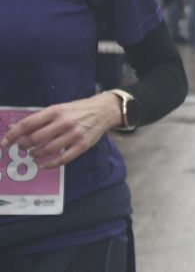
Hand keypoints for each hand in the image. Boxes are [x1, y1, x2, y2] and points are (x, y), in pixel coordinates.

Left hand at [1, 94, 121, 168]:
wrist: (104, 110)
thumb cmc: (78, 109)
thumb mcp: (59, 109)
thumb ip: (39, 119)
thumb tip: (14, 129)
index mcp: (56, 111)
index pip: (29, 124)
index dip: (13, 135)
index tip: (3, 143)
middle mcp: (64, 122)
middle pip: (35, 138)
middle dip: (24, 145)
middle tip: (22, 148)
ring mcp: (74, 135)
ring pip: (47, 150)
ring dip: (36, 154)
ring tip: (33, 154)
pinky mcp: (82, 145)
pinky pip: (62, 159)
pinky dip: (50, 164)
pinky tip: (43, 164)